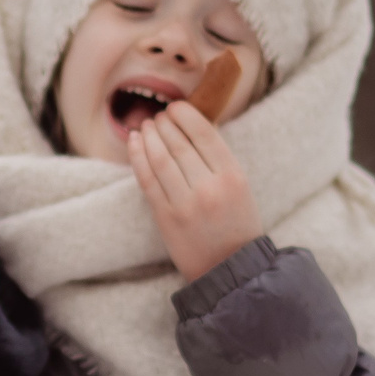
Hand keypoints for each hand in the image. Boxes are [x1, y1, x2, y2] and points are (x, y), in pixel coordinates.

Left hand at [126, 102, 262, 281]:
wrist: (228, 268)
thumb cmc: (236, 223)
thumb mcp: (240, 187)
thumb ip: (218, 159)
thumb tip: (190, 125)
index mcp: (233, 176)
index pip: (204, 133)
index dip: (185, 115)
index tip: (175, 107)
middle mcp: (209, 188)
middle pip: (178, 144)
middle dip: (163, 124)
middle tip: (157, 116)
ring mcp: (185, 204)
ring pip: (159, 159)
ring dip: (148, 136)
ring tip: (145, 126)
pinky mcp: (166, 218)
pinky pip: (147, 180)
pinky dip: (137, 157)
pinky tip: (134, 142)